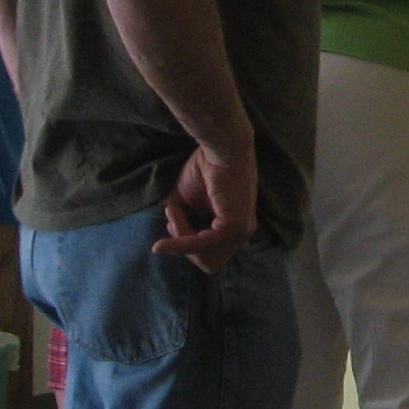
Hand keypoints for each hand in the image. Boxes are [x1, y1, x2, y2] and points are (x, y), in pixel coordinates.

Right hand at [155, 142, 256, 271]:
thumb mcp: (187, 200)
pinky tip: (169, 223)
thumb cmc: (206, 167)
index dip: (187, 244)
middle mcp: (242, 234)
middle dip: (183, 245)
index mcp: (234, 229)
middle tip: (174, 217)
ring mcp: (241, 232)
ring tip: (175, 210)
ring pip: (203, 258)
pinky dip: (180, 241)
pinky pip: (201, 245)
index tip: (174, 218)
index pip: (209, 255)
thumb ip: (182, 222)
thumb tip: (165, 243)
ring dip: (180, 237)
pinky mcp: (233, 228)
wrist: (221, 146)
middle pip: (207, 262)